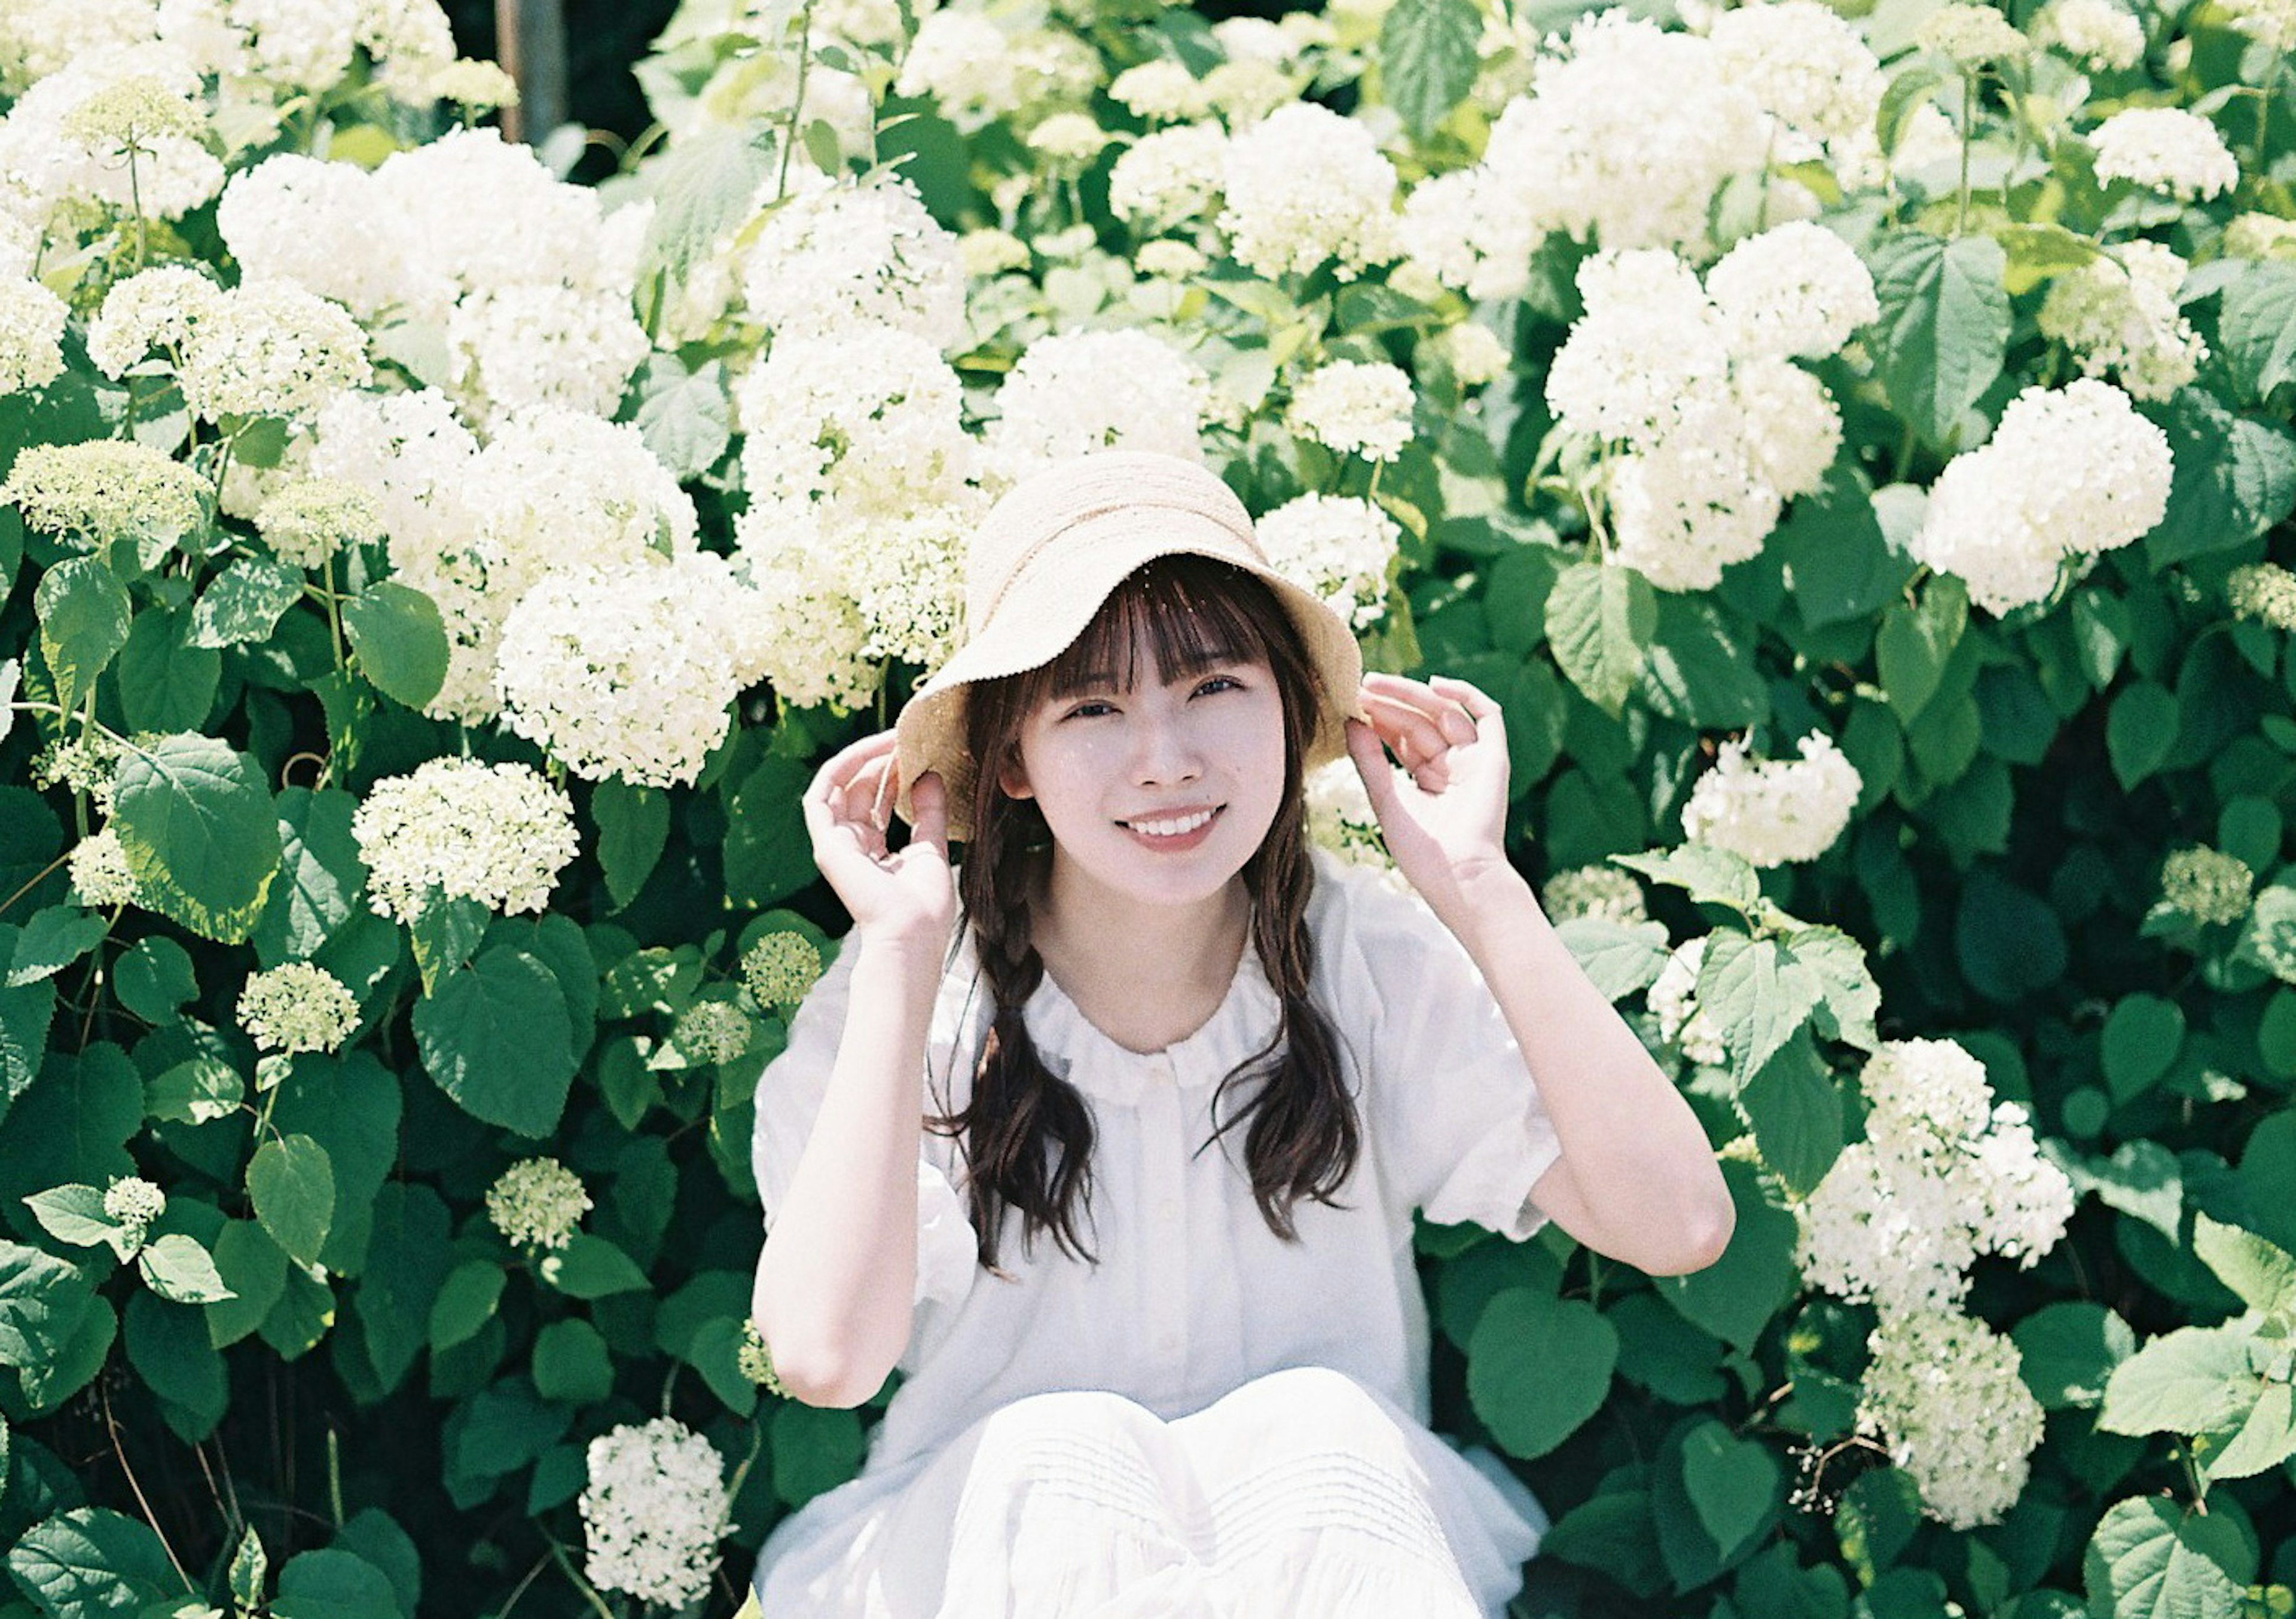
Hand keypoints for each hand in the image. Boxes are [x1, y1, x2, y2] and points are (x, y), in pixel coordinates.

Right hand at [801, 731, 953, 948]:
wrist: (911, 935)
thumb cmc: (925, 907)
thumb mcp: (932, 849)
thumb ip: (929, 812)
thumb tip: (930, 774)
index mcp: (874, 853)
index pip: (877, 801)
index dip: (895, 772)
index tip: (917, 751)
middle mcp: (851, 846)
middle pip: (860, 790)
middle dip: (883, 760)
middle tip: (909, 737)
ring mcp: (835, 845)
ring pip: (840, 786)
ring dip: (864, 758)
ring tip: (894, 739)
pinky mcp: (826, 843)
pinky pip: (822, 794)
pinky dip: (843, 767)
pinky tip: (871, 751)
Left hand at [1347, 672, 1512, 928]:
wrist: (1458, 875)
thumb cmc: (1421, 849)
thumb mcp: (1385, 798)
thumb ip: (1369, 759)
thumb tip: (1350, 721)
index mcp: (1426, 778)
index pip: (1401, 737)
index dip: (1379, 717)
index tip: (1352, 700)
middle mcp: (1451, 766)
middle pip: (1420, 722)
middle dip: (1391, 703)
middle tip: (1361, 685)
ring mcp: (1474, 760)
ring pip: (1445, 714)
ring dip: (1413, 695)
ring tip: (1379, 684)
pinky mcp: (1494, 758)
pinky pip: (1488, 717)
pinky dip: (1467, 695)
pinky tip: (1435, 684)